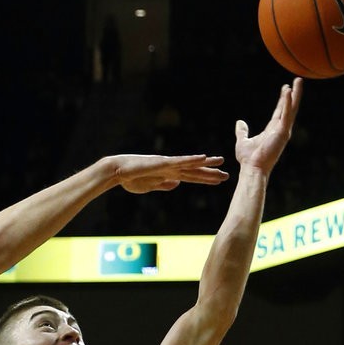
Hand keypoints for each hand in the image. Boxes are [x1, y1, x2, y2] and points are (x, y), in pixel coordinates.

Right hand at [114, 154, 228, 193]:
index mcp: (168, 175)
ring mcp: (167, 164)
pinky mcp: (162, 162)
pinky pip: (180, 161)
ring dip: (206, 163)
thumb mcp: (149, 186)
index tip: (218, 180)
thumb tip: (176, 185)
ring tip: (221, 161)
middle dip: (210, 173)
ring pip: (191, 164)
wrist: (117, 171)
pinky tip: (203, 157)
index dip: (205, 179)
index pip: (191, 178)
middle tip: (226, 175)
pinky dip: (192, 159)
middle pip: (194, 171)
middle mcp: (171, 168)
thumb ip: (163, 185)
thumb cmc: (129, 179)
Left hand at [235, 78, 302, 174]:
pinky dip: (287, 103)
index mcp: (272, 130)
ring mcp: (283, 130)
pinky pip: (286, 114)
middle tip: (297, 80)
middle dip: (294, 94)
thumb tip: (240, 122)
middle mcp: (280, 129)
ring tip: (298, 80)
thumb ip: (242, 131)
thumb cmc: (248, 159)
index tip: (286, 88)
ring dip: (295, 94)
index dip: (283, 100)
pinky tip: (288, 91)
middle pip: (289, 108)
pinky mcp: (282, 132)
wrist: (252, 168)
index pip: (280, 112)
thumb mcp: (243, 141)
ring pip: (292, 108)